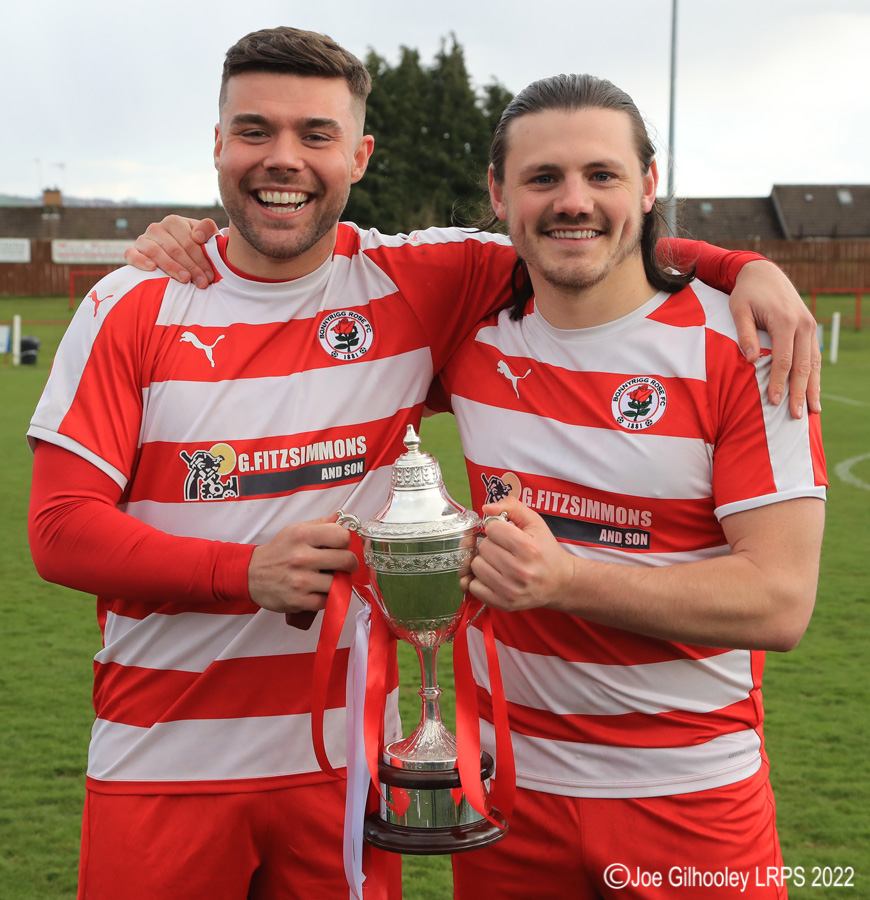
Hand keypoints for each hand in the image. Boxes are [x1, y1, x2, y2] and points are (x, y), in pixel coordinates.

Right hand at [124, 216, 218, 288]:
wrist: (177, 257)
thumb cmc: (195, 249)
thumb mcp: (205, 238)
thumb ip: (208, 230)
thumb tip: (198, 235)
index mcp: (174, 222)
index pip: (189, 242)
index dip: (201, 259)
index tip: (211, 275)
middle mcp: (157, 228)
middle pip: (174, 249)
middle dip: (191, 267)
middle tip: (202, 283)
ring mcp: (143, 239)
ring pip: (155, 252)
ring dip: (172, 267)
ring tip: (185, 279)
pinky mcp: (132, 251)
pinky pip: (132, 254)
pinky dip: (141, 261)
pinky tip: (152, 268)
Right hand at [247, 515, 358, 614]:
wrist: (251, 574)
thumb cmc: (278, 551)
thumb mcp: (295, 530)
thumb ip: (320, 524)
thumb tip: (341, 517)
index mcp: (302, 535)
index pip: (342, 536)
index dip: (345, 542)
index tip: (340, 547)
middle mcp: (302, 557)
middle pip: (346, 560)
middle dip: (349, 563)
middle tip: (344, 565)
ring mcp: (301, 580)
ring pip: (339, 582)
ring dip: (338, 582)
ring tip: (329, 578)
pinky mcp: (299, 601)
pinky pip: (327, 600)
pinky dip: (327, 597)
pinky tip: (319, 590)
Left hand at [469, 498, 574, 611]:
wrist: (559, 583)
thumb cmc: (545, 550)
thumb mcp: (535, 523)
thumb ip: (512, 506)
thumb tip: (486, 508)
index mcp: (529, 548)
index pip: (492, 529)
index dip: (497, 528)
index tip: (505, 534)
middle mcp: (520, 571)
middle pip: (483, 547)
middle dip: (490, 545)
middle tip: (503, 549)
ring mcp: (510, 590)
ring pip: (476, 566)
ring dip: (484, 562)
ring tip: (498, 563)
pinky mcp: (503, 604)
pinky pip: (473, 587)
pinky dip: (479, 580)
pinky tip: (493, 576)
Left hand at [729, 260, 820, 417]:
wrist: (763, 273)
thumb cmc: (746, 293)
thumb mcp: (738, 310)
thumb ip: (745, 334)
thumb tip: (751, 360)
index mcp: (786, 322)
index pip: (784, 360)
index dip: (779, 383)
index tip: (773, 402)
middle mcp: (803, 325)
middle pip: (803, 366)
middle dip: (800, 393)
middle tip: (797, 416)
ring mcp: (810, 326)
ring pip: (814, 363)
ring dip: (813, 388)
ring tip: (813, 411)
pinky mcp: (810, 328)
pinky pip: (814, 356)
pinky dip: (815, 375)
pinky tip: (813, 391)